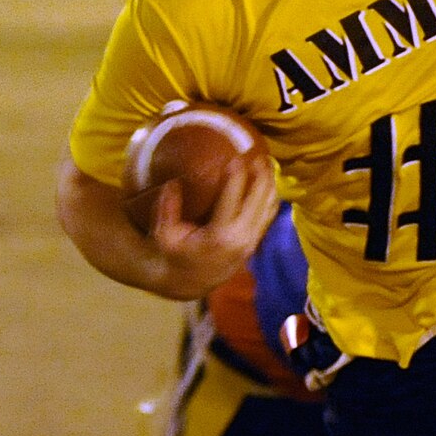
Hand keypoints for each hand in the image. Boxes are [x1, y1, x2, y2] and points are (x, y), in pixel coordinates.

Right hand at [147, 154, 277, 297]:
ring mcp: (251, 241)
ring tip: (267, 162)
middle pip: (259, 200)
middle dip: (260, 175)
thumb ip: (167, 208)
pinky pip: (269, 215)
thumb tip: (173, 183)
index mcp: (219, 236)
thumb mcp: (164, 235)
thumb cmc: (175, 254)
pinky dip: (271, 196)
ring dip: (269, 183)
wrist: (191, 281)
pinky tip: (269, 180)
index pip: (233, 199)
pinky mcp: (256, 241)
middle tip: (258, 154)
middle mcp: (241, 238)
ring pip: (269, 207)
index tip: (236, 157)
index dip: (237, 176)